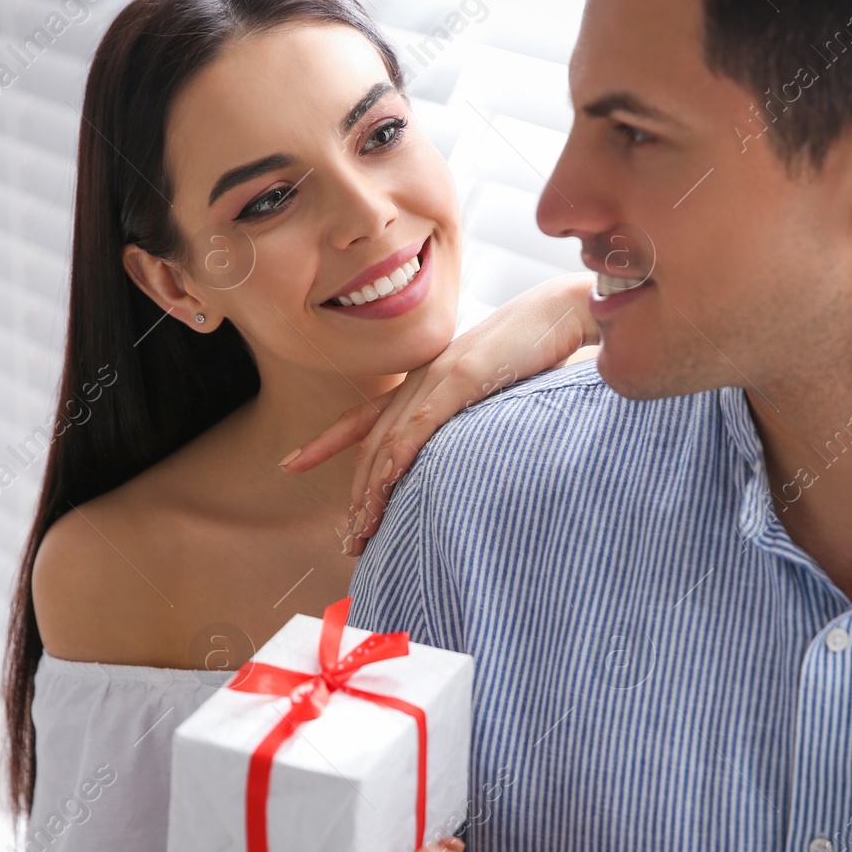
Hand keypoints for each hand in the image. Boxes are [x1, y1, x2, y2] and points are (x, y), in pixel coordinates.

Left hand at [280, 273, 596, 555]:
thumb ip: (473, 417)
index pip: (364, 417)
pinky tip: (384, 489)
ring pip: (387, 444)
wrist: (561, 312)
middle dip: (355, 496)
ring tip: (362, 534)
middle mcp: (420, 382)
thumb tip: (471, 452)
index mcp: (425, 384)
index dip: (325, 442)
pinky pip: (416, 429)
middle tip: (347, 539)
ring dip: (371, 494)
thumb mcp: (495, 391)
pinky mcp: (458, 381)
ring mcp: (435, 381)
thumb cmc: (538, 350)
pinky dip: (395, 462)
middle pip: (370, 444)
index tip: (290, 463)